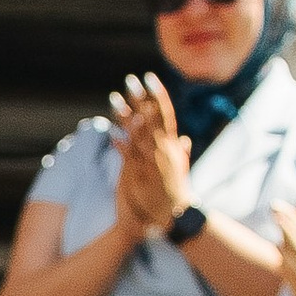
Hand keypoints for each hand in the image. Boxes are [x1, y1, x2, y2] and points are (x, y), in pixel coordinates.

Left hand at [110, 74, 190, 237]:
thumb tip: (184, 139)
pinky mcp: (140, 175)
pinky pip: (129, 155)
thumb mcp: (181, 170)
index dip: (158, 95)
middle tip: (131, 79)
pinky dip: (121, 141)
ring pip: (138, 132)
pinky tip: (111, 130)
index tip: (150, 78)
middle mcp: (163, 150)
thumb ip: (182, 152)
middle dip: (141, 98)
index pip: (166, 113)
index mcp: (172, 146)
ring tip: (113, 98)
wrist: (174, 218)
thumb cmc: (176, 194)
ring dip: (125, 114)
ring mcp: (152, 161)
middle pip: (152, 117)